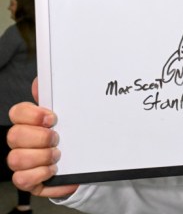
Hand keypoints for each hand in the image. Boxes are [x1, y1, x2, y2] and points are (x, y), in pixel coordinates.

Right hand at [6, 78, 78, 197]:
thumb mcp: (73, 115)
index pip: (17, 113)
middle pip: (13, 136)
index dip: (32, 115)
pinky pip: (22, 179)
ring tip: (58, 155)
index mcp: (31, 123)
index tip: (52, 118)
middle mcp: (23, 142)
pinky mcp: (29, 180)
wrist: (87, 164)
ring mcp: (24, 162)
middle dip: (39, 137)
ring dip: (41, 157)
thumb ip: (58, 97)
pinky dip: (40, 175)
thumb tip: (40, 83)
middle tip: (57, 139)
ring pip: (15, 159)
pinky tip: (54, 170)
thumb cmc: (76, 138)